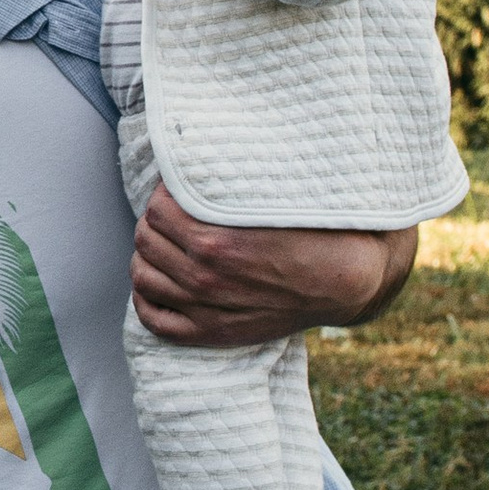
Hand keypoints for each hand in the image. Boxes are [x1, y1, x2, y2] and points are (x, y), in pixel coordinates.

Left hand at [130, 187, 416, 347]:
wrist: (345, 281)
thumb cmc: (313, 230)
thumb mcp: (271, 197)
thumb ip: (228, 182)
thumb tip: (193, 156)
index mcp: (214, 241)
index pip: (157, 209)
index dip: (164, 194)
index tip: (178, 189)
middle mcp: (204, 277)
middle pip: (146, 240)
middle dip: (155, 221)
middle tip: (173, 213)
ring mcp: (205, 309)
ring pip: (143, 277)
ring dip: (148, 256)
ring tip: (166, 243)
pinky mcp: (211, 333)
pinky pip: (155, 320)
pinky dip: (147, 299)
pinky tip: (158, 281)